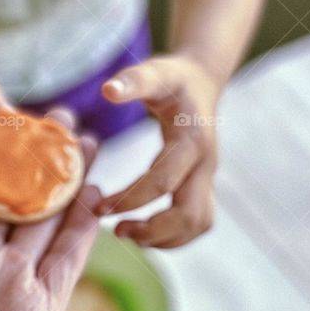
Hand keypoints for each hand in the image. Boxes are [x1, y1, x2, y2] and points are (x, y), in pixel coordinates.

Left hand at [0, 124, 100, 310]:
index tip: (1, 112)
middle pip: (12, 197)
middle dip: (35, 160)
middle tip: (60, 118)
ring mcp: (5, 289)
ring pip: (46, 221)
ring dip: (68, 182)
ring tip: (90, 140)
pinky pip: (66, 262)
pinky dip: (83, 227)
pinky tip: (97, 191)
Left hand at [97, 54, 220, 247]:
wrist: (201, 82)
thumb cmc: (173, 78)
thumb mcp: (155, 72)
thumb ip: (134, 80)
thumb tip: (107, 90)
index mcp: (192, 140)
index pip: (164, 182)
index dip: (132, 198)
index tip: (100, 208)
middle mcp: (206, 164)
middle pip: (190, 214)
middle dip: (154, 230)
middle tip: (116, 231)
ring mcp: (209, 177)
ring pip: (199, 224)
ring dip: (165, 238)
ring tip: (127, 234)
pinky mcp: (204, 185)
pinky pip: (197, 221)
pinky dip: (173, 235)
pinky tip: (144, 232)